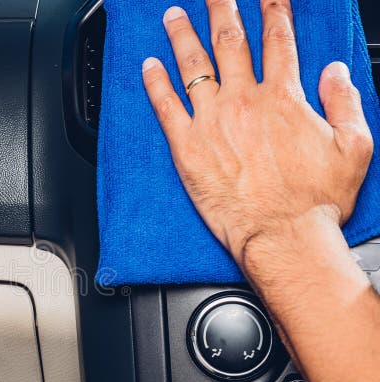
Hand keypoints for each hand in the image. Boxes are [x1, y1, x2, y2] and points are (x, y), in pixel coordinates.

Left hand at [142, 0, 373, 265]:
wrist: (281, 236)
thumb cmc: (314, 201)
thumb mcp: (354, 147)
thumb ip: (345, 102)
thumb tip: (336, 71)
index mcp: (283, 98)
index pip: (278, 40)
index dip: (273, 11)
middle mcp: (244, 102)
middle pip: (231, 41)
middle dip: (223, 9)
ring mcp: (212, 122)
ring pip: (193, 66)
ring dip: (183, 35)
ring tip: (173, 15)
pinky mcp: (186, 147)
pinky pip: (166, 106)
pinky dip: (155, 82)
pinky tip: (149, 65)